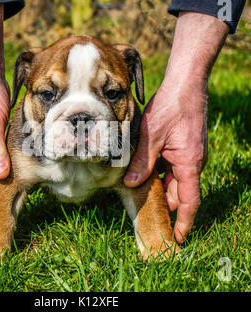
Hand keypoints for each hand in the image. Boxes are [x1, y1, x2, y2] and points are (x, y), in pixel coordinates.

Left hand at [124, 78, 207, 242]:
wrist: (185, 83)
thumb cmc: (171, 107)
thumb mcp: (151, 136)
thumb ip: (142, 162)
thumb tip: (130, 183)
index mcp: (189, 163)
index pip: (189, 200)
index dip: (184, 221)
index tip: (179, 238)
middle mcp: (192, 161)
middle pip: (180, 192)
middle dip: (167, 204)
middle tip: (149, 215)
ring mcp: (188, 153)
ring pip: (175, 179)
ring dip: (161, 187)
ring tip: (142, 193)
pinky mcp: (183, 146)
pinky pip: (173, 166)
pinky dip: (161, 172)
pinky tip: (145, 171)